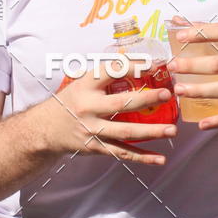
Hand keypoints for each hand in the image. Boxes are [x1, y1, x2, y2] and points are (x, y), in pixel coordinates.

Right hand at [39, 62, 176, 164]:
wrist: (46, 128)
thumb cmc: (72, 100)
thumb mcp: (83, 81)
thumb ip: (107, 73)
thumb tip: (138, 59)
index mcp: (86, 85)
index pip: (111, 71)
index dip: (132, 67)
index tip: (154, 65)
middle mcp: (89, 107)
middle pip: (121, 103)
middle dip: (146, 99)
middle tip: (167, 95)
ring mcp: (92, 129)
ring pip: (125, 132)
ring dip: (151, 132)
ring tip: (172, 130)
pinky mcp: (96, 147)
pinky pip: (122, 153)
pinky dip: (142, 157)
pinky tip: (160, 158)